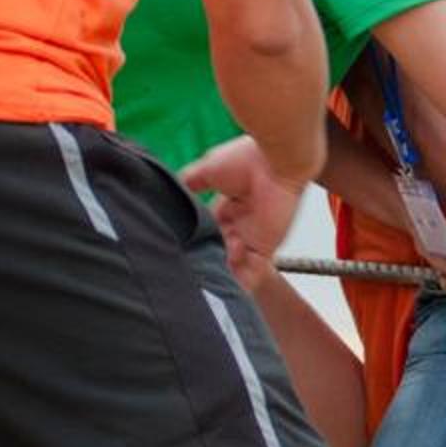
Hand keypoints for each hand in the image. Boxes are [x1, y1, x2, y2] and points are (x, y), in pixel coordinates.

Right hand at [181, 136, 304, 287]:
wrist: (276, 161)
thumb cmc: (246, 160)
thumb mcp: (207, 170)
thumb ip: (190, 182)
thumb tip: (169, 190)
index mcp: (229, 206)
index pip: (209, 231)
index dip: (197, 242)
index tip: (182, 252)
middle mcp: (241, 223)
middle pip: (220, 250)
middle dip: (208, 260)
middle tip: (192, 270)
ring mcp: (254, 236)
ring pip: (234, 263)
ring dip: (220, 271)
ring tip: (205, 278)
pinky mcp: (267, 245)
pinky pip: (254, 270)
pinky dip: (240, 280)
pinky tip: (225, 287)